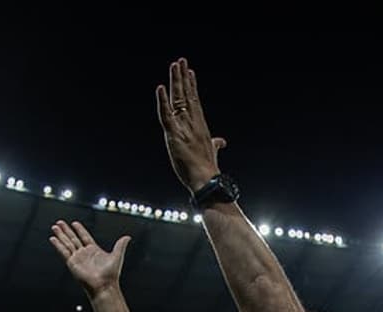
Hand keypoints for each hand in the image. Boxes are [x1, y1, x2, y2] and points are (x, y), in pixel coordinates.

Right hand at [49, 221, 129, 297]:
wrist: (104, 286)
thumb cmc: (111, 274)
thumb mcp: (117, 256)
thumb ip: (120, 245)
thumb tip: (128, 237)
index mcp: (94, 250)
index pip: (85, 237)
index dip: (80, 230)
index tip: (74, 223)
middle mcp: (84, 254)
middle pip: (73, 238)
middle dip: (66, 230)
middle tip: (60, 222)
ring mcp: (77, 258)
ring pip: (67, 243)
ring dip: (61, 235)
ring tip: (54, 227)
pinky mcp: (72, 263)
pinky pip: (63, 252)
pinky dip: (58, 245)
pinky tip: (53, 238)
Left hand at [155, 57, 227, 192]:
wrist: (206, 180)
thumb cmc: (208, 168)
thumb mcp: (212, 151)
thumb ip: (216, 143)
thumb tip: (222, 141)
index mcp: (200, 125)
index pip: (194, 100)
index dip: (191, 85)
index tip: (189, 71)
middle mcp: (193, 122)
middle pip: (187, 95)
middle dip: (183, 77)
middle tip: (180, 60)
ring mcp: (184, 127)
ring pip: (178, 99)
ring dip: (176, 81)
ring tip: (175, 65)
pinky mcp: (174, 135)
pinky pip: (166, 115)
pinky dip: (162, 101)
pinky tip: (160, 88)